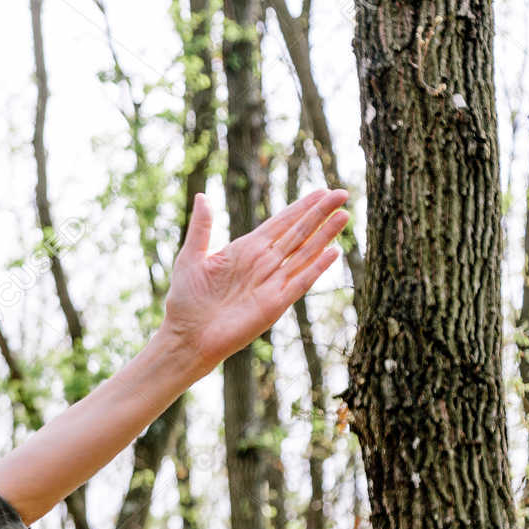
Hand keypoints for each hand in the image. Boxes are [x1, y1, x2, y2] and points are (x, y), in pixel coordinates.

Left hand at [157, 188, 349, 370]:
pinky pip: (300, 282)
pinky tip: (333, 251)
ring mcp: (271, 284)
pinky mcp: (275, 304)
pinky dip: (316, 268)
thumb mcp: (191, 257)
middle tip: (342, 194)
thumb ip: (202, 227)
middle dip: (319, 214)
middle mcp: (263, 264)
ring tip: (344, 215)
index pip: (280, 224)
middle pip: (298, 233)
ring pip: (304, 254)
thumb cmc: (185, 300)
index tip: (321, 191)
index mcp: (245, 250)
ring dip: (324, 235)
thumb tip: (201, 196)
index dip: (301, 208)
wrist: (186, 336)